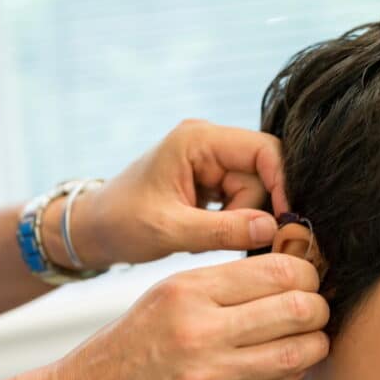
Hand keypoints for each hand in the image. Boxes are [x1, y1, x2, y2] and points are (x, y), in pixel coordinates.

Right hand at [44, 254, 328, 379]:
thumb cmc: (126, 345)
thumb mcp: (164, 297)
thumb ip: (221, 285)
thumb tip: (285, 273)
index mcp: (185, 290)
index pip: (275, 270)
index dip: (305, 271)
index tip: (308, 277)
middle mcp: (198, 330)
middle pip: (295, 308)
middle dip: (318, 306)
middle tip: (317, 307)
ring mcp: (206, 378)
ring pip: (295, 352)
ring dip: (315, 342)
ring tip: (313, 337)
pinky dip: (292, 373)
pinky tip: (290, 363)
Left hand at [46, 119, 289, 268]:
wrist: (94, 229)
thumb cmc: (121, 223)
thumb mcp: (170, 230)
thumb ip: (223, 230)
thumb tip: (273, 230)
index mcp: (198, 140)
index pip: (264, 151)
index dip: (283, 184)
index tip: (285, 222)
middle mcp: (209, 143)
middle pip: (263, 174)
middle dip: (253, 211)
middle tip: (224, 239)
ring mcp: (210, 161)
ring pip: (255, 191)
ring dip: (239, 220)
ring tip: (203, 237)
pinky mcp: (210, 180)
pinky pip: (241, 199)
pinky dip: (232, 222)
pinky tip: (205, 233)